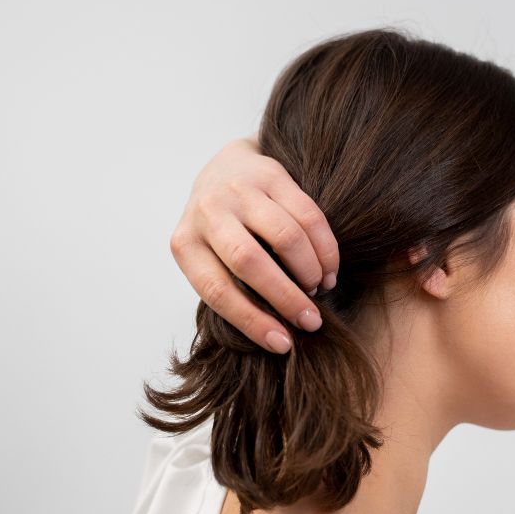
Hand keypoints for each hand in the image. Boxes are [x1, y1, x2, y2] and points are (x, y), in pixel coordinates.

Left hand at [169, 133, 339, 353]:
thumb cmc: (219, 231)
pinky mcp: (271, 174)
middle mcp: (207, 213)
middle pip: (250, 262)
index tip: (283, 344)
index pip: (217, 291)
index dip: (252, 321)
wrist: (225, 168)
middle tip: (311, 321)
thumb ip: (231, 287)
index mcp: (185, 244)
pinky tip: (329, 269)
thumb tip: (276, 334)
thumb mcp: (209, 258)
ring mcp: (239, 190)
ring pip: (286, 237)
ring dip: (310, 271)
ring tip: (319, 290)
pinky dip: (325, 248)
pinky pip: (308, 215)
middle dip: (286, 298)